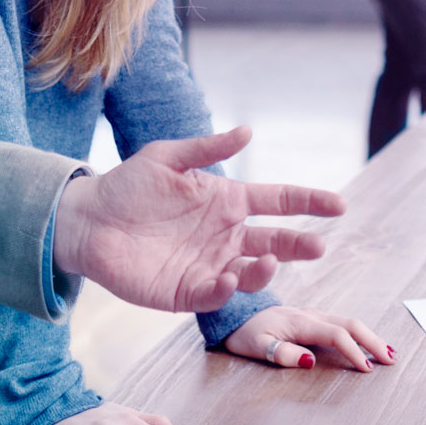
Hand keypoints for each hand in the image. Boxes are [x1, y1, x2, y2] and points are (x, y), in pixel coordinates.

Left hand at [53, 126, 346, 312]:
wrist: (88, 221)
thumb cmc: (127, 185)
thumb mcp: (167, 158)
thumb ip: (207, 148)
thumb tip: (248, 131)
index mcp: (227, 201)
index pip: (278, 200)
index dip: (309, 202)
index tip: (338, 206)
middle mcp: (226, 235)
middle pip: (276, 241)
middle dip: (300, 244)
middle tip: (318, 246)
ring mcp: (210, 265)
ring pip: (252, 271)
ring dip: (265, 268)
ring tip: (269, 261)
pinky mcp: (187, 291)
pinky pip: (217, 293)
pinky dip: (228, 288)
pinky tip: (230, 276)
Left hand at [226, 305, 395, 372]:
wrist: (235, 314)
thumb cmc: (244, 333)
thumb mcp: (256, 347)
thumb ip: (283, 354)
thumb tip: (310, 361)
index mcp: (300, 322)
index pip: (336, 335)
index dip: (353, 352)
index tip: (366, 369)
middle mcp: (311, 315)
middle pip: (351, 324)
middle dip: (373, 341)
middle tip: (391, 360)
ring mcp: (314, 315)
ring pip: (350, 322)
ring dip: (370, 337)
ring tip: (388, 353)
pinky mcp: (313, 318)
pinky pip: (342, 323)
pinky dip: (360, 333)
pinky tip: (369, 343)